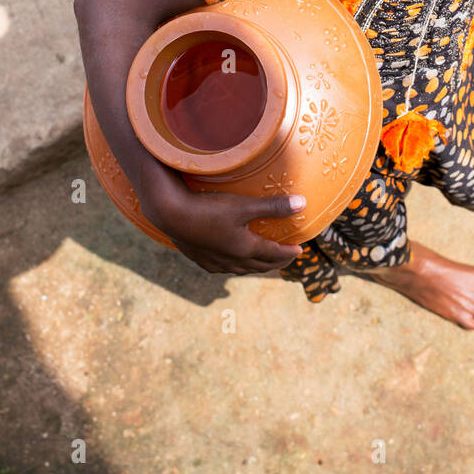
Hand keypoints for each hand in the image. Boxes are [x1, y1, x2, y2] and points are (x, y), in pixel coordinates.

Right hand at [138, 159, 305, 275]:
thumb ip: (273, 206)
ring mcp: (214, 261)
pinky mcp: (199, 258)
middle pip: (259, 265)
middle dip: (275, 262)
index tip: (299, 250)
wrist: (170, 214)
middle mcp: (231, 260)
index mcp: (245, 248)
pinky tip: (230, 262)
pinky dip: (233, 267)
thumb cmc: (209, 208)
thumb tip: (303, 204)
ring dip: (255, 266)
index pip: (273, 254)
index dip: (288, 252)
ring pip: (240, 269)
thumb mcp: (244, 205)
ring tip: (262, 262)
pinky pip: (222, 268)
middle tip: (286, 258)